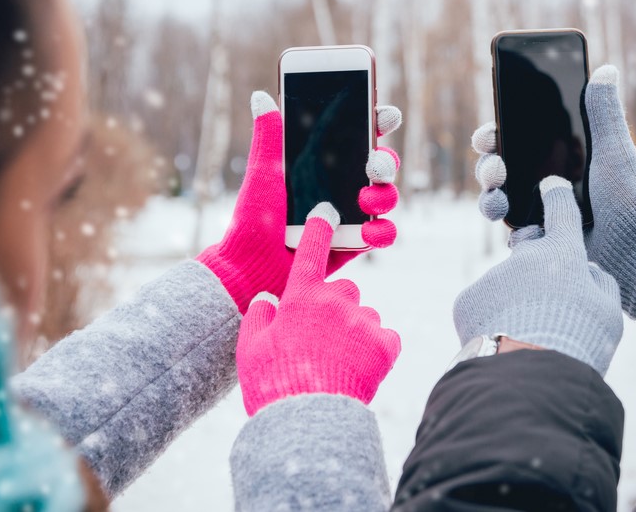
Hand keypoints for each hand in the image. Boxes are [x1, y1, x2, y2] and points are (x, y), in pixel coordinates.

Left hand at [198, 91, 401, 311]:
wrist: (250, 266)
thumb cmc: (254, 217)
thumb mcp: (263, 173)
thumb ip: (269, 136)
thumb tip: (261, 96)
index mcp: (322, 165)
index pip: (357, 137)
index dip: (377, 122)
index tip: (384, 116)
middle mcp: (341, 187)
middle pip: (380, 166)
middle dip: (386, 161)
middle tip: (373, 165)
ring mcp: (351, 215)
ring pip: (386, 197)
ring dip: (386, 195)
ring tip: (366, 199)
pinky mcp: (353, 244)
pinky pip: (381, 235)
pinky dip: (382, 232)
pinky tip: (369, 232)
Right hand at [236, 203, 400, 416]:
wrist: (309, 420)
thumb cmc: (273, 384)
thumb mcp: (250, 349)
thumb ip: (258, 317)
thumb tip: (266, 300)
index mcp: (301, 297)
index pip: (311, 253)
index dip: (318, 231)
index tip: (325, 214)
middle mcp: (336, 301)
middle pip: (343, 290)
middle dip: (334, 308)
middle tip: (320, 339)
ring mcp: (363, 321)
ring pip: (363, 315)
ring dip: (354, 331)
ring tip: (337, 363)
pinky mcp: (385, 345)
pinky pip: (385, 337)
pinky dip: (376, 348)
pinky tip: (359, 368)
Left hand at [453, 176, 621, 374]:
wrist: (529, 379)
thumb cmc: (579, 344)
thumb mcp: (609, 314)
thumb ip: (600, 283)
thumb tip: (589, 270)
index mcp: (563, 254)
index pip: (561, 212)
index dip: (558, 198)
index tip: (552, 187)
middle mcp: (524, 256)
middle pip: (528, 248)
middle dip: (535, 264)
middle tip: (545, 299)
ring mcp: (492, 276)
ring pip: (504, 285)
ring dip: (514, 304)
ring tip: (527, 338)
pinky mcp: (467, 299)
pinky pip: (482, 305)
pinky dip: (491, 321)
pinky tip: (504, 343)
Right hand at [471, 65, 635, 320]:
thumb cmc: (632, 203)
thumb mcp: (615, 154)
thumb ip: (604, 114)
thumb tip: (607, 68)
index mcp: (559, 160)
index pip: (516, 141)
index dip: (495, 135)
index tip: (488, 135)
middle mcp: (545, 185)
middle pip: (499, 170)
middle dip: (488, 167)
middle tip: (497, 170)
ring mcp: (540, 215)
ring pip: (497, 202)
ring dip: (489, 200)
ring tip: (498, 203)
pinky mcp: (540, 246)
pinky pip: (513, 237)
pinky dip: (512, 233)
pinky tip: (523, 232)